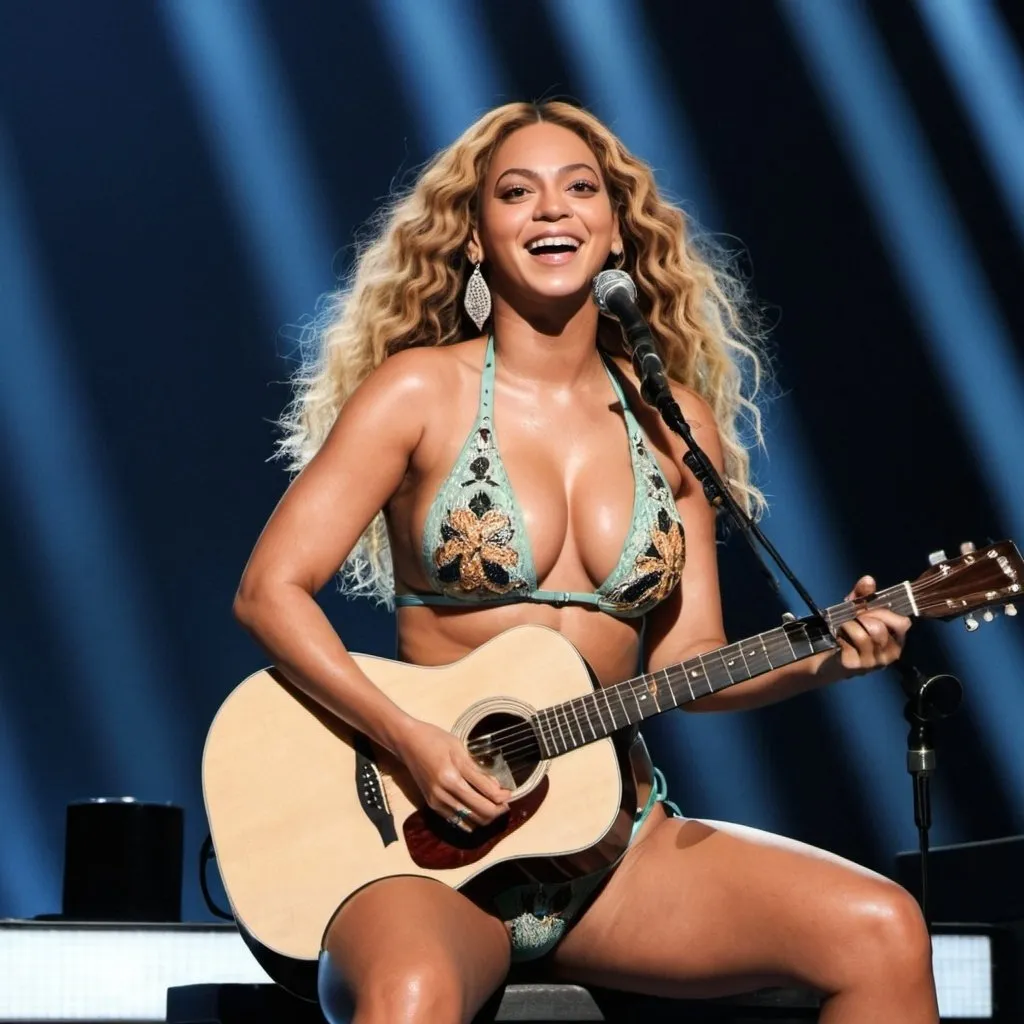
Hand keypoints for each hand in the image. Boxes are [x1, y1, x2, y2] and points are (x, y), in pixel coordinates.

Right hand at [393, 720, 511, 831]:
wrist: (407, 743)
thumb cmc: (434, 740)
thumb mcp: (459, 748)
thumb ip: (478, 770)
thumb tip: (497, 787)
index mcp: (453, 775)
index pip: (486, 793)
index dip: (503, 797)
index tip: (510, 793)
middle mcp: (444, 792)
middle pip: (480, 811)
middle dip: (497, 810)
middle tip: (505, 803)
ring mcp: (437, 801)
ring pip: (470, 821)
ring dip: (486, 817)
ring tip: (494, 807)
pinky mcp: (432, 806)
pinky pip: (456, 821)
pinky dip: (471, 820)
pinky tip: (477, 811)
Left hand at [828, 575, 911, 680]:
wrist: (828, 657)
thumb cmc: (850, 632)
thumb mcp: (856, 610)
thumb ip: (863, 594)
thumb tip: (868, 579)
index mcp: (897, 638)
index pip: (902, 623)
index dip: (884, 613)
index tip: (869, 609)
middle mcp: (890, 652)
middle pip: (880, 628)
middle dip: (863, 618)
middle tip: (852, 617)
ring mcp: (874, 661)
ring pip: (864, 635)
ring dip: (849, 626)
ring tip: (843, 626)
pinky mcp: (856, 666)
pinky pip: (849, 644)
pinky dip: (841, 636)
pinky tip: (838, 638)